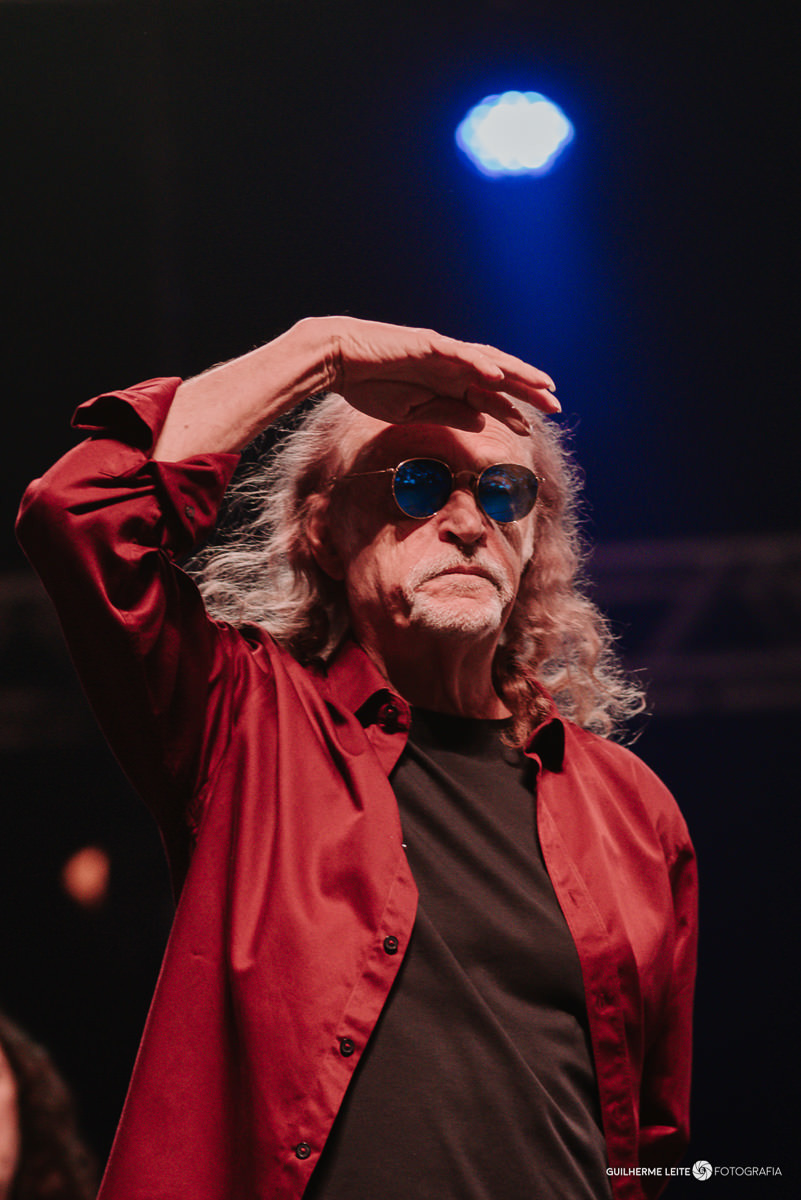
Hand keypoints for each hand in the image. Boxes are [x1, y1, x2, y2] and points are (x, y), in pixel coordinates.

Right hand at [317, 317, 558, 434]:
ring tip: (542, 384)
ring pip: (489, 362)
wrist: (339, 361)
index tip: (533, 429)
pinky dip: (480, 364)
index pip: (489, 399)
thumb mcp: (414, 411)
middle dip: (529, 391)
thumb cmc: (371, 386)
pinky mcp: (427, 346)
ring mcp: (442, 354)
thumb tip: (482, 421)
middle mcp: (452, 366)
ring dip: (517, 373)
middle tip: (558, 405)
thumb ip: (448, 414)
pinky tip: (499, 376)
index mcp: (448, 384)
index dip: (512, 413)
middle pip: (499, 378)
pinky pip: (459, 355)